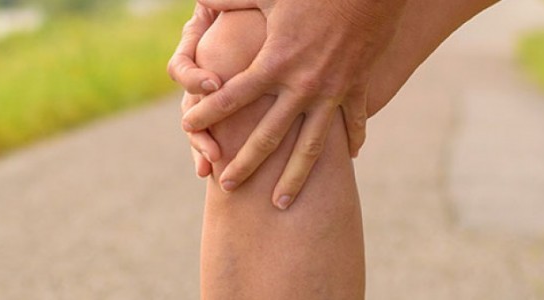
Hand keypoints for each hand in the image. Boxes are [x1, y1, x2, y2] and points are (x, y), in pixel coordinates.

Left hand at [175, 0, 405, 208]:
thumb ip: (231, 0)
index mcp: (276, 63)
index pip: (232, 96)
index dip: (207, 112)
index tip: (187, 127)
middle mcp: (302, 85)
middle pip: (267, 136)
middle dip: (244, 163)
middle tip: (227, 187)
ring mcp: (332, 92)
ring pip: (311, 147)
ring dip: (294, 176)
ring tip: (280, 203)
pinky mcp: (356, 88)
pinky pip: (353, 123)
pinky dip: (350, 141)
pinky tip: (348, 161)